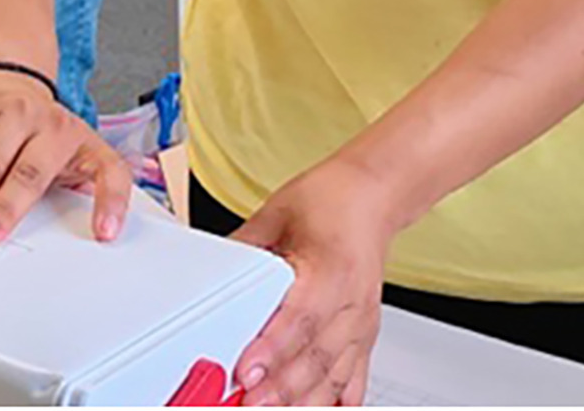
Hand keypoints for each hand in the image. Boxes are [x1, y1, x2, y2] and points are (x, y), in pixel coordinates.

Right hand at [0, 69, 130, 251]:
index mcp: (82, 142)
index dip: (111, 202)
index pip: (109, 172)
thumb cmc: (46, 132)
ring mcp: (14, 116)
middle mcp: (51, 126)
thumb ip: (80, 191)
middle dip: (3, 208)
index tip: (104, 234)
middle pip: (28, 173)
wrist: (13, 78)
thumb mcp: (75, 154)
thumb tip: (89, 237)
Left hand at [224, 157, 407, 404]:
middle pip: (317, 356)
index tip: (246, 372)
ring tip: (270, 410)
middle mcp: (351, 301)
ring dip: (302, 401)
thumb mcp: (277, 213)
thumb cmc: (332, 200)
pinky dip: (335, 404)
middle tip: (247, 403)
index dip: (273, 349)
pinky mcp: (364, 336)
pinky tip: (317, 410)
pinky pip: (353, 382)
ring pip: (334, 376)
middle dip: (280, 388)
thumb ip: (244, 248)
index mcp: (331, 267)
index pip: (301, 317)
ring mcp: (361, 323)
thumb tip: (209, 276)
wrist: (374, 195)